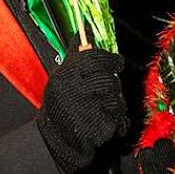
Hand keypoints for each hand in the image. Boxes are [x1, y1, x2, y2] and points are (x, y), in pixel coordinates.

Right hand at [37, 36, 128, 173]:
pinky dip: (116, 118)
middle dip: (111, 83)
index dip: (110, 60)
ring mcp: (88, 109)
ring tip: (99, 108)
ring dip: (114, 102)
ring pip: (116, 97)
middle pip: (109, 78)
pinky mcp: (100, 126)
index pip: (95, 58)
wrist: (56, 141)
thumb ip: (76, 54)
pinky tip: (101, 121)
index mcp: (65, 75)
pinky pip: (119, 115)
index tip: (116, 62)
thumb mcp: (61, 77)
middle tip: (104, 90)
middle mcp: (75, 90)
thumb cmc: (60, 107)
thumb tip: (84, 31)